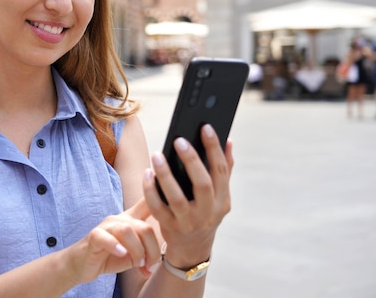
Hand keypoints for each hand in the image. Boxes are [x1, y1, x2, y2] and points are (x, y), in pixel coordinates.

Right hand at [65, 198, 160, 284]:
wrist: (83, 264)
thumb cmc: (110, 255)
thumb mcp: (133, 251)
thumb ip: (148, 249)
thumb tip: (164, 259)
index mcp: (131, 220)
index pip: (147, 203)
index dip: (159, 196)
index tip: (173, 193)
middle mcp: (120, 219)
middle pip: (144, 227)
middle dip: (152, 250)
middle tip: (149, 265)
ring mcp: (106, 226)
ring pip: (128, 230)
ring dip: (137, 251)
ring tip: (138, 264)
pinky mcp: (94, 236)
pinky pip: (105, 237)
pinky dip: (115, 246)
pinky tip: (122, 254)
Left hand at [143, 124, 232, 267]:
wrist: (192, 247)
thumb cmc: (205, 212)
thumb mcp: (219, 196)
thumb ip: (224, 169)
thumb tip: (228, 141)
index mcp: (222, 200)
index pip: (220, 171)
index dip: (214, 148)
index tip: (205, 127)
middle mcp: (207, 212)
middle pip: (202, 184)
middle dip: (191, 161)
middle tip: (178, 140)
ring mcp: (188, 221)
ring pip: (177, 197)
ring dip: (166, 175)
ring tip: (157, 156)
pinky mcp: (169, 227)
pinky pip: (157, 207)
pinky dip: (151, 190)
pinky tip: (147, 174)